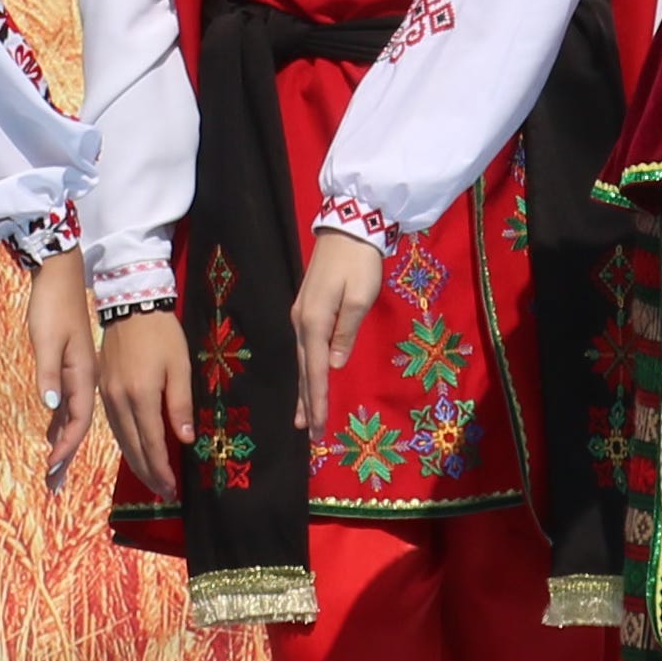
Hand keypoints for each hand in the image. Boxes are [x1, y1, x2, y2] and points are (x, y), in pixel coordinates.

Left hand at [23, 252, 95, 486]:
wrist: (61, 275)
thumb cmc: (53, 305)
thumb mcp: (46, 338)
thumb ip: (49, 372)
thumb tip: (51, 405)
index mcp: (82, 374)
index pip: (76, 420)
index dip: (65, 446)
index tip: (52, 468)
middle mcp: (84, 379)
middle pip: (75, 426)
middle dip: (64, 456)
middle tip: (52, 486)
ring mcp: (79, 373)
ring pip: (71, 418)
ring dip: (62, 444)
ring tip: (53, 472)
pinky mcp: (71, 366)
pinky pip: (67, 404)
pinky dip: (60, 424)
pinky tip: (52, 436)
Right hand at [94, 311, 194, 499]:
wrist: (130, 305)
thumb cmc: (162, 335)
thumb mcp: (180, 367)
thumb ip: (181, 405)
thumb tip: (185, 440)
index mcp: (141, 396)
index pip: (152, 444)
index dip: (162, 470)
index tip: (172, 490)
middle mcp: (119, 401)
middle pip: (133, 448)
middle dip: (149, 474)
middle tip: (164, 493)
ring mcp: (108, 396)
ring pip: (121, 440)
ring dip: (136, 463)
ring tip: (152, 479)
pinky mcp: (103, 389)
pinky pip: (114, 426)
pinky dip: (125, 445)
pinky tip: (134, 452)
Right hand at [289, 231, 385, 441]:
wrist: (349, 227)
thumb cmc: (359, 263)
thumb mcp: (361, 298)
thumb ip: (346, 333)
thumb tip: (334, 364)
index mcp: (314, 322)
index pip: (316, 370)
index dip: (317, 400)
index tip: (317, 427)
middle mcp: (301, 322)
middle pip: (304, 370)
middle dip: (307, 402)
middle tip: (309, 433)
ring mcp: (301, 315)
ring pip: (302, 361)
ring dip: (303, 389)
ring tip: (300, 418)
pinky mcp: (307, 310)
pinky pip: (304, 349)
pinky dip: (305, 370)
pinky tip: (306, 380)